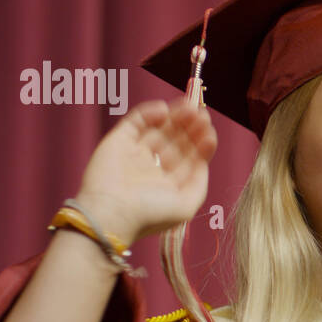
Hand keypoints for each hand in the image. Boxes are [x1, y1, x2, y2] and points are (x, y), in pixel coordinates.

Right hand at [75, 99, 217, 245]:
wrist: (111, 212)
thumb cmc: (150, 214)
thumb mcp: (186, 205)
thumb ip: (199, 183)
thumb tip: (202, 161)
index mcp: (169, 182)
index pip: (190, 156)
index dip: (201, 142)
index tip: (210, 132)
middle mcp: (153, 166)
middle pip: (177, 139)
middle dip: (191, 127)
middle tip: (202, 115)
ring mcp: (135, 152)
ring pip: (160, 127)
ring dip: (176, 116)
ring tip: (190, 107)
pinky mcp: (118, 141)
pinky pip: (136, 121)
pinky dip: (149, 112)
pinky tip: (164, 110)